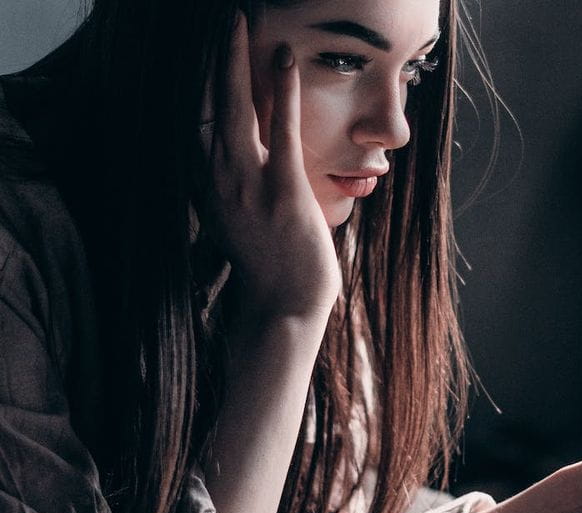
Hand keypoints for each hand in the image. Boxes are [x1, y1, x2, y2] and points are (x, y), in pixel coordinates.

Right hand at [201, 13, 339, 321]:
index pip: (191, 120)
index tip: (194, 48)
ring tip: (237, 20)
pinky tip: (284, 58)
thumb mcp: (238, 219)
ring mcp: (247, 184)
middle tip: (217, 17)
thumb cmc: (267, 265)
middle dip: (208, 56)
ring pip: (235, 108)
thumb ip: (230, 187)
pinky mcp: (282, 190)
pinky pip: (280, 130)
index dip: (190, 80)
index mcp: (206, 185)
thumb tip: (235, 161)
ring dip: (235, 60)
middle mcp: (217, 180)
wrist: (283, 307)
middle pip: (204, 103)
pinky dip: (282, 91)